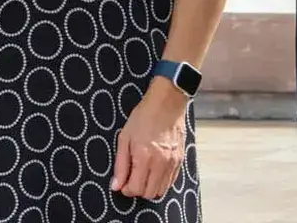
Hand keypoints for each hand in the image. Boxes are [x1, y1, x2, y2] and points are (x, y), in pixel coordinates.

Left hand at [113, 81, 187, 199]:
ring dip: (150, 188)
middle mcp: (160, 163)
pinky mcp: (180, 160)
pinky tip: (154, 171)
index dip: (126, 189)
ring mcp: (172, 162)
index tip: (123, 183)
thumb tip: (116, 185)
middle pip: (149, 194)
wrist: (167, 103)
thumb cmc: (144, 117)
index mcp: (144, 157)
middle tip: (132, 179)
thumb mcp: (124, 138)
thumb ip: (120, 164)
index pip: (136, 189)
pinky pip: (171, 182)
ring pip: (161, 190)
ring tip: (143, 174)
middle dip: (138, 190)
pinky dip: (161, 182)